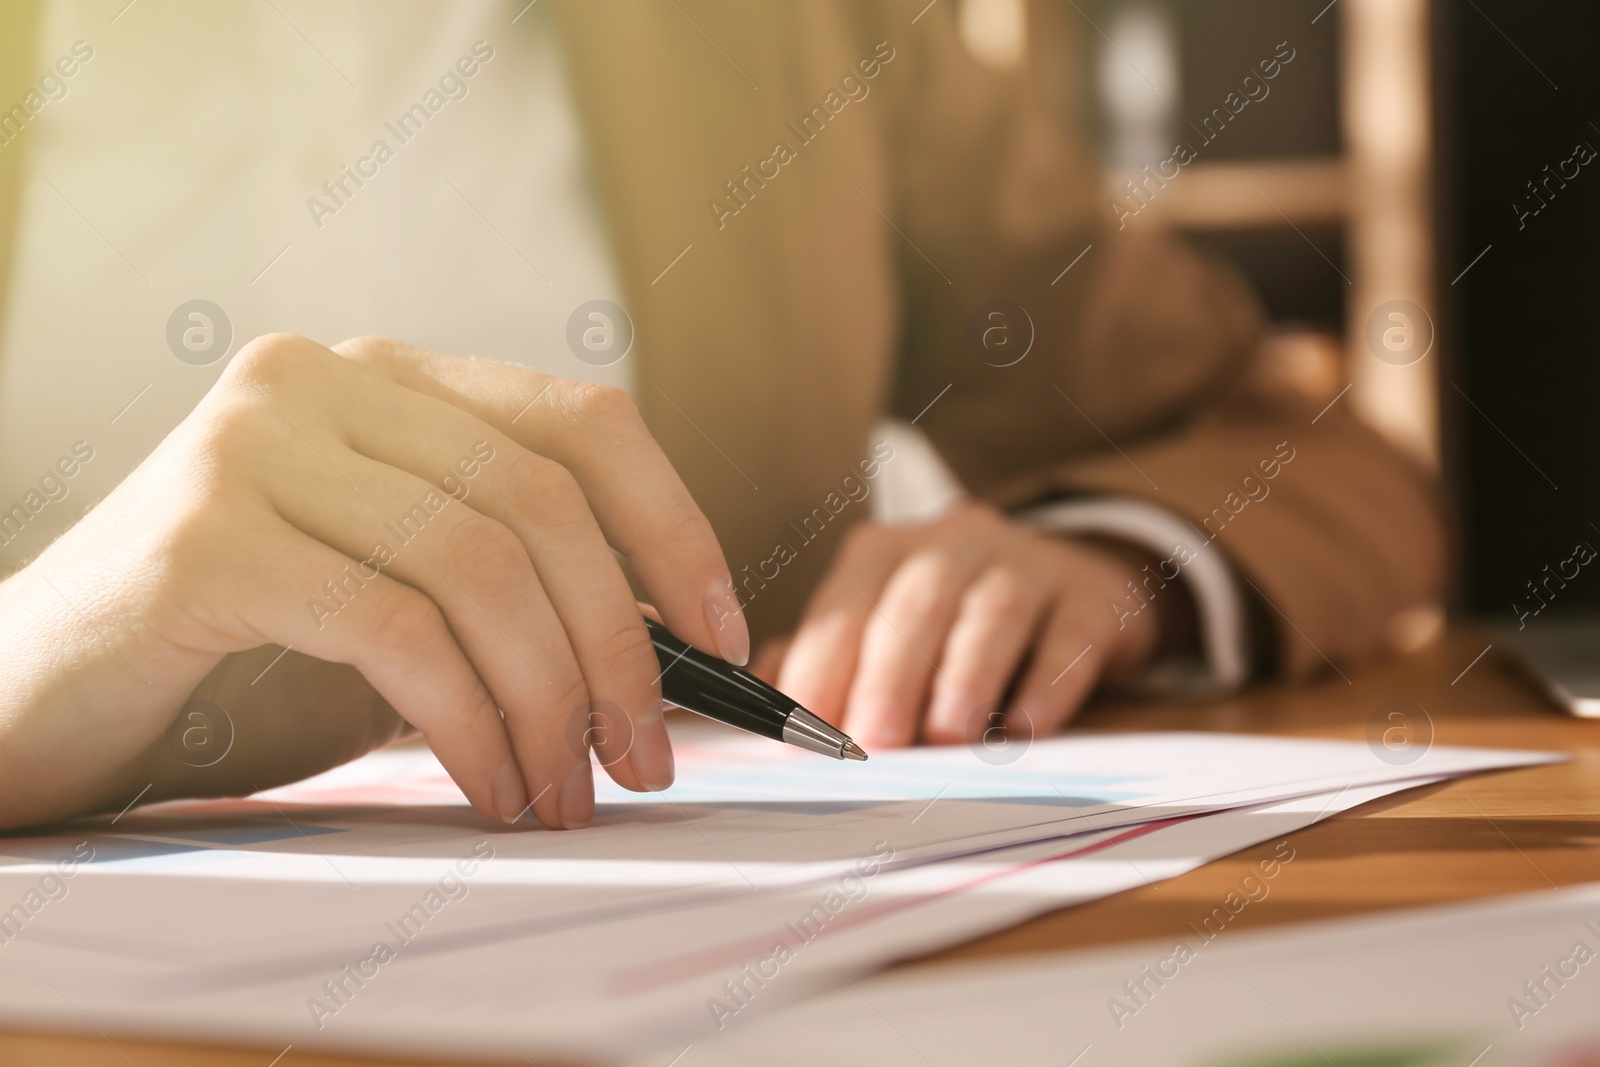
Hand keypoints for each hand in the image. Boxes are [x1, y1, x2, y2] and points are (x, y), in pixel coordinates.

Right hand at [0, 334, 748, 830]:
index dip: (676, 530)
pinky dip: (468, 722)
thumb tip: (670, 655)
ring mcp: (257, 445)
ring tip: (561, 792)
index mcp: (394, 379)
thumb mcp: (406, 599)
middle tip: (645, 759)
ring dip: (548, 704)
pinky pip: (394, 631)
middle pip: (544, 505)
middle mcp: (328, 380)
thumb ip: (515, 592)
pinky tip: (488, 783)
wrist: (40, 691)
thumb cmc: (246, 654)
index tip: (727, 638)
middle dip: (618, 650)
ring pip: (479, 568)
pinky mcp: (204, 536)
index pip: (585, 423)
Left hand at [756, 503, 1162, 748]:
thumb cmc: (954, 625)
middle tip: (874, 740)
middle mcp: (953, 543)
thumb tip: (759, 708)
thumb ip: (820, 662)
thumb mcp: (882, 630)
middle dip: (888, 673)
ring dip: (966, 674)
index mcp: (886, 552)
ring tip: (948, 733)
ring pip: (992, 608)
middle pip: (915, 600)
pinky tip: (1025, 726)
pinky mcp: (1091, 598)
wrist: (1074, 584)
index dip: (822, 668)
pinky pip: (1070, 634)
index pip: (844, 606)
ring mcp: (1028, 563)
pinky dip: (1047, 682)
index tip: (803, 735)